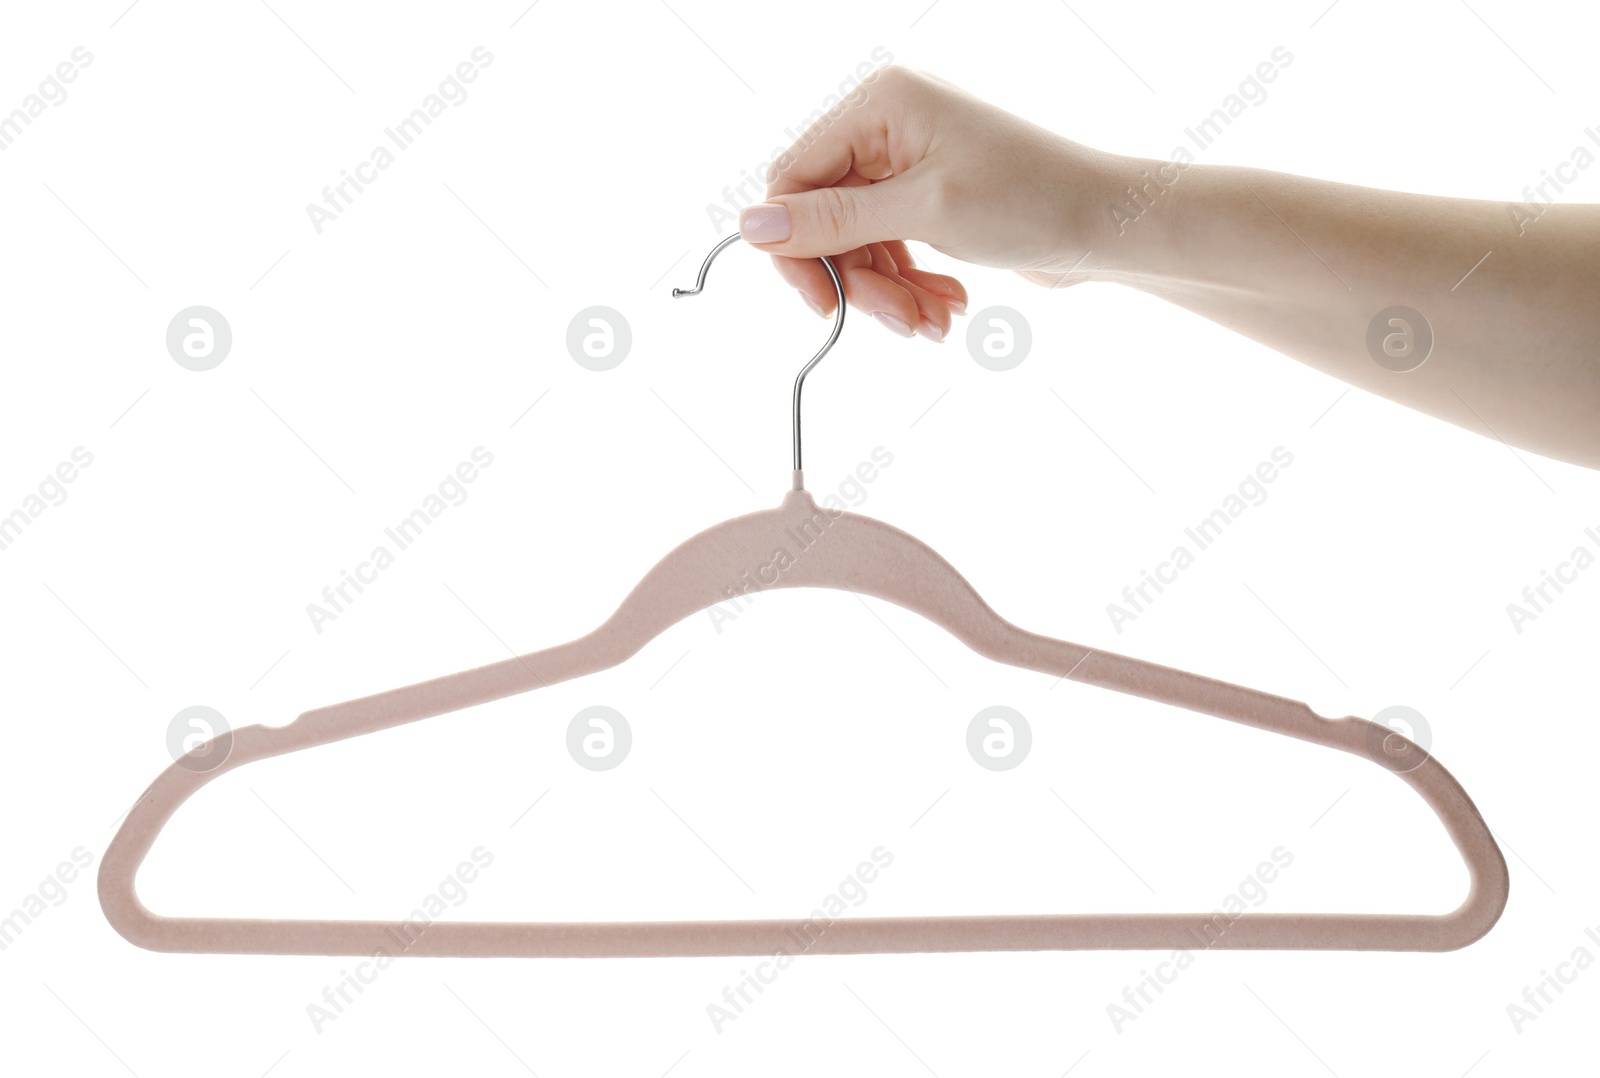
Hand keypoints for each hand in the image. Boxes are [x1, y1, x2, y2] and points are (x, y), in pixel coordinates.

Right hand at [738, 65, 1119, 341]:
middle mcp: (888, 125)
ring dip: (888, 293)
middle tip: (897, 322)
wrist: (1111, 224)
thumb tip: (750, 227)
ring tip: (932, 323)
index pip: (794, 180)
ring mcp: (908, 162)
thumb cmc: (1032, 200)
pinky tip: (947, 308)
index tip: (824, 306)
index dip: (797, 249)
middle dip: (858, 279)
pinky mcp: (929, 198)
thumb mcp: (923, 212)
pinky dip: (910, 287)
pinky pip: (890, 250)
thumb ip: (833, 221)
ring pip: (857, 244)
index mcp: (879, 104)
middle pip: (825, 218)